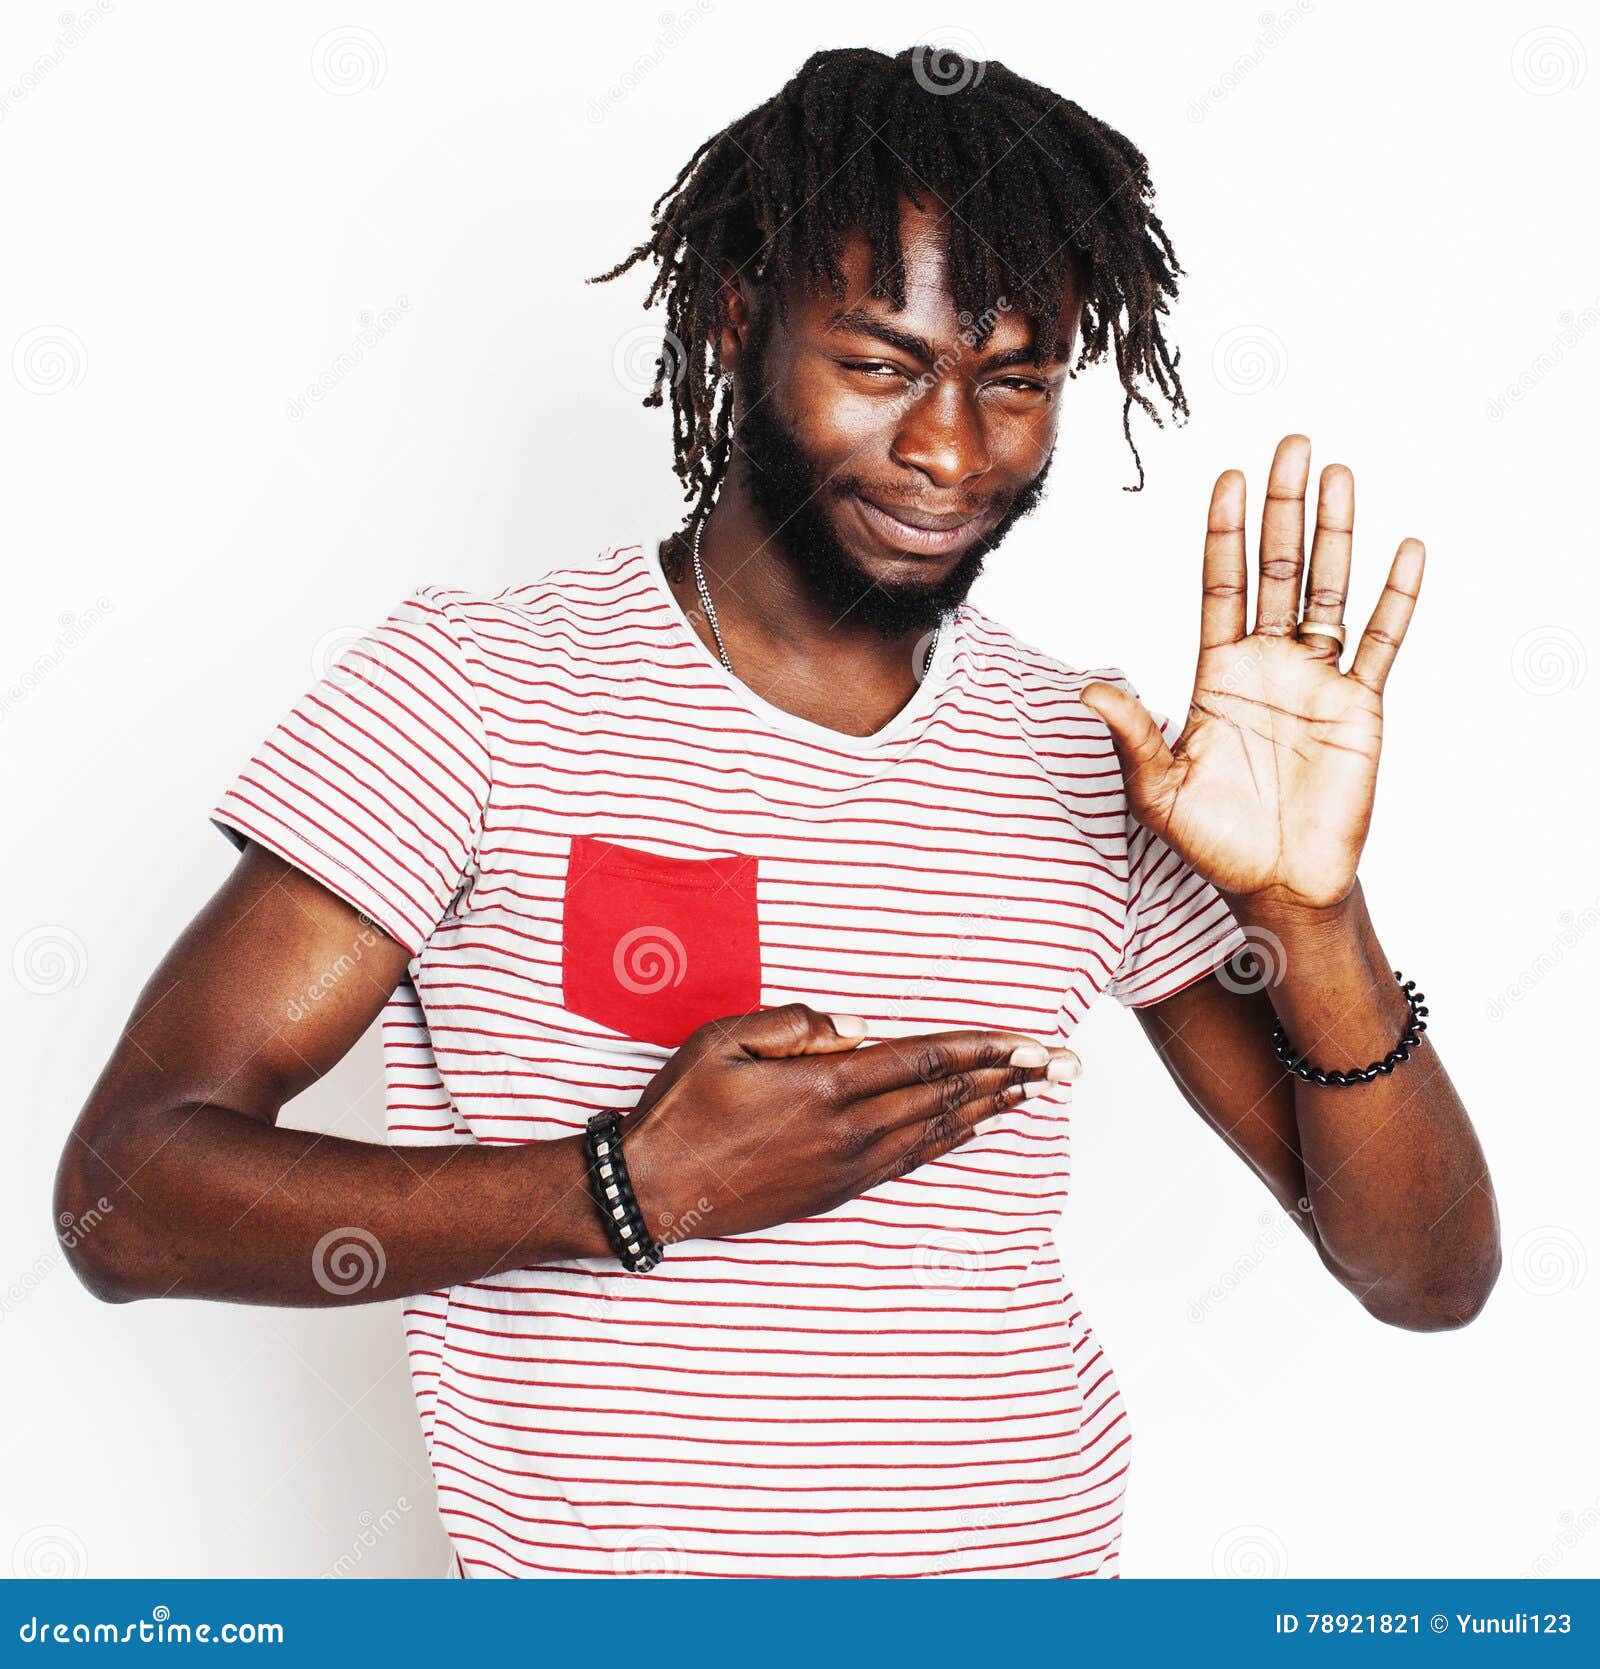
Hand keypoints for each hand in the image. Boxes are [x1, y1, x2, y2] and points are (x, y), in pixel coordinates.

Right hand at [620, 1004, 1079, 1242]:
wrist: (652, 1189)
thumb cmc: (682, 1108)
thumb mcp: (723, 1040)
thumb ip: (796, 1025)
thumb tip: (861, 1024)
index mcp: (823, 1087)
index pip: (923, 1060)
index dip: (984, 1048)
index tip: (1032, 1041)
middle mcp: (847, 1132)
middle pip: (946, 1097)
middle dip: (1011, 1078)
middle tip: (1064, 1067)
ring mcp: (845, 1168)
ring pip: (937, 1133)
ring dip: (992, 1110)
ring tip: (1036, 1094)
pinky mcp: (836, 1192)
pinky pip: (910, 1161)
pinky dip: (952, 1141)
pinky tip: (973, 1129)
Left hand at [1079, 434, 1422, 914]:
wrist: (1276, 885)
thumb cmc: (1214, 841)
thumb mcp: (1159, 789)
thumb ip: (1132, 735)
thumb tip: (1090, 689)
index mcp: (1218, 674)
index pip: (1221, 586)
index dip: (1225, 534)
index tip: (1229, 477)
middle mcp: (1269, 664)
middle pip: (1277, 570)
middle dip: (1283, 509)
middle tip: (1292, 445)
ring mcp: (1318, 680)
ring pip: (1329, 591)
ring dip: (1335, 533)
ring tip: (1339, 473)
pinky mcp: (1360, 707)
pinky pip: (1383, 644)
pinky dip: (1398, 600)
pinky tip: (1407, 549)